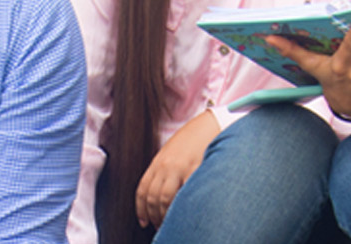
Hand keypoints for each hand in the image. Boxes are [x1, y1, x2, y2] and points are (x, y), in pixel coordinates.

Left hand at [134, 112, 217, 227]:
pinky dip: (181, 207)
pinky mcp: (195, 170)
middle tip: (159, 226)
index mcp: (158, 162)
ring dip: (166, 215)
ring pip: (165, 199)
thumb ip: (164, 170)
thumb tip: (158, 193)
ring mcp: (180, 168)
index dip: (141, 209)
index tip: (143, 221)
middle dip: (154, 215)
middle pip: (153, 197)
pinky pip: (184, 194)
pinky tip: (184, 213)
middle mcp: (166, 166)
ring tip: (171, 224)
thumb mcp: (172, 152)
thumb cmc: (193, 139)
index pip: (143, 189)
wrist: (209, 124)